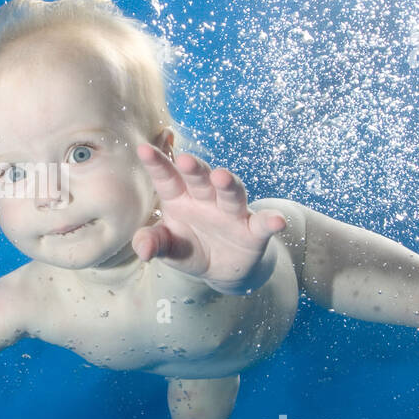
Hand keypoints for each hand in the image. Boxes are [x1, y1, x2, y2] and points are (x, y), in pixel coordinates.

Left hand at [133, 144, 285, 293]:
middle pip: (201, 180)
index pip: (167, 178)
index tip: (143, 149)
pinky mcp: (253, 231)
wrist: (222, 269)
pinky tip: (277, 221)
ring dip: (228, 184)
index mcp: (180, 198)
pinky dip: (271, 221)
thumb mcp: (169, 248)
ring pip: (231, 194)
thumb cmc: (190, 248)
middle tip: (186, 159)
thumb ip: (154, 243)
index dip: (157, 164)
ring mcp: (232, 213)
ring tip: (221, 176)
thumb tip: (141, 249)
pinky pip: (263, 224)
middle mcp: (206, 200)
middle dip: (195, 169)